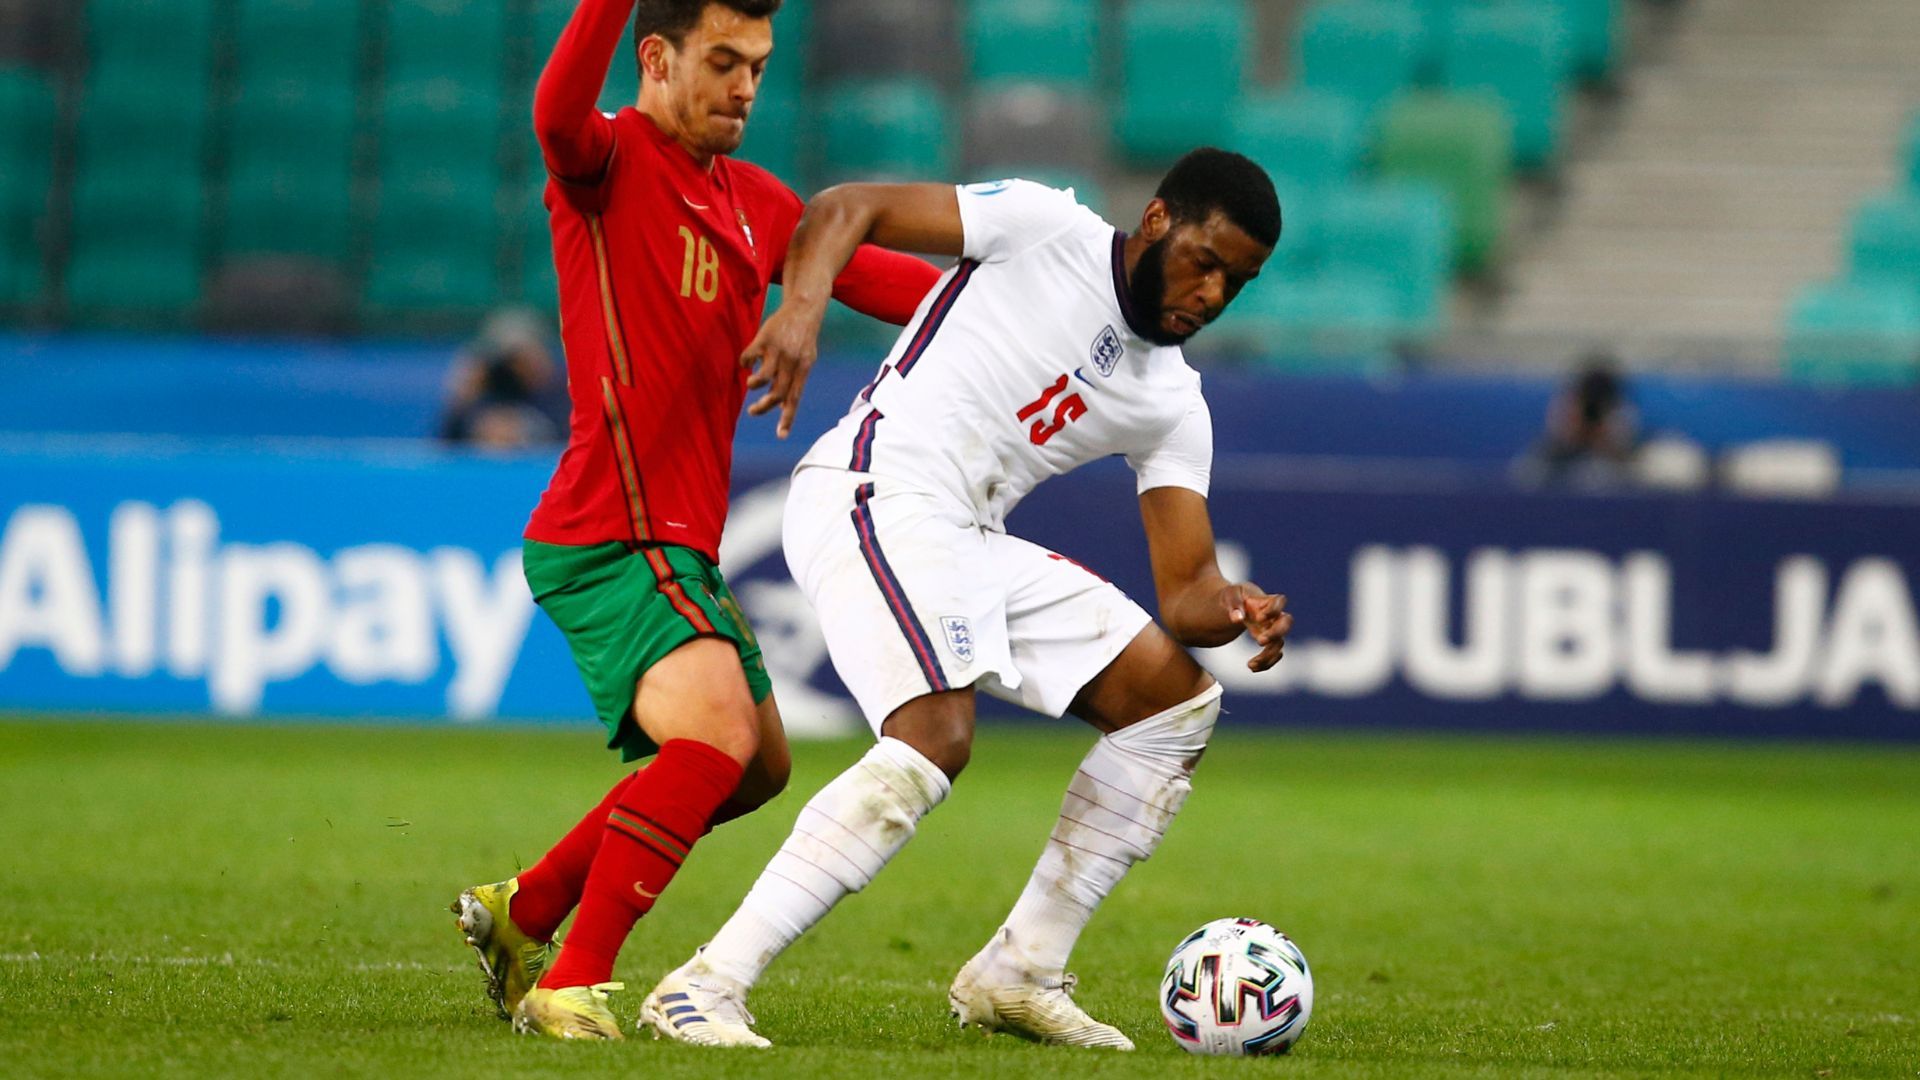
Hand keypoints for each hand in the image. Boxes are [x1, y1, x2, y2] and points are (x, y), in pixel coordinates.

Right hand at [741, 300, 824, 438]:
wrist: (804, 307)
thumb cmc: (803, 337)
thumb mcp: (806, 359)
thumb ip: (795, 380)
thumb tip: (782, 404)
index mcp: (803, 369)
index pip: (795, 398)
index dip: (787, 418)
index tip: (781, 435)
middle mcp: (791, 362)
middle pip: (777, 392)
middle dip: (763, 407)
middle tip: (752, 412)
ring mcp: (778, 350)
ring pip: (762, 377)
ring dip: (754, 384)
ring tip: (751, 383)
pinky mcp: (764, 339)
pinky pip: (748, 357)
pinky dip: (745, 363)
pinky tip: (746, 362)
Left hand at [1223, 583, 1290, 671]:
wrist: (1232, 607)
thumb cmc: (1232, 597)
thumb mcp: (1228, 596)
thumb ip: (1233, 605)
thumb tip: (1237, 619)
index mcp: (1265, 601)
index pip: (1279, 601)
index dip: (1274, 610)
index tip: (1259, 617)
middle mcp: (1272, 616)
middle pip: (1286, 623)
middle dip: (1276, 633)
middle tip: (1259, 641)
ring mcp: (1271, 629)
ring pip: (1279, 643)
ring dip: (1268, 655)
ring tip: (1250, 664)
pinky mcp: (1267, 642)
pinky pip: (1273, 654)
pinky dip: (1266, 663)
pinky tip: (1252, 668)